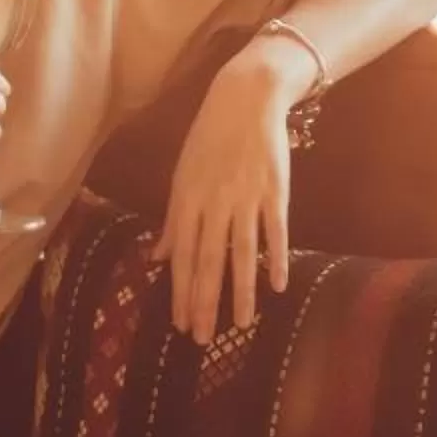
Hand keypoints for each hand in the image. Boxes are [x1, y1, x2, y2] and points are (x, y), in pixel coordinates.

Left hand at [151, 52, 291, 344]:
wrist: (246, 98)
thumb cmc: (209, 138)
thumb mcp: (182, 174)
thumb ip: (173, 219)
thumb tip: (158, 256)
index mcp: (186, 198)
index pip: (181, 254)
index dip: (180, 290)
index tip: (181, 323)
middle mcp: (213, 202)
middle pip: (207, 260)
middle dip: (204, 302)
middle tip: (203, 338)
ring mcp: (245, 197)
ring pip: (241, 253)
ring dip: (241, 291)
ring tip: (241, 324)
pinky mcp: (274, 191)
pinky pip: (275, 232)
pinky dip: (276, 258)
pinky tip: (277, 286)